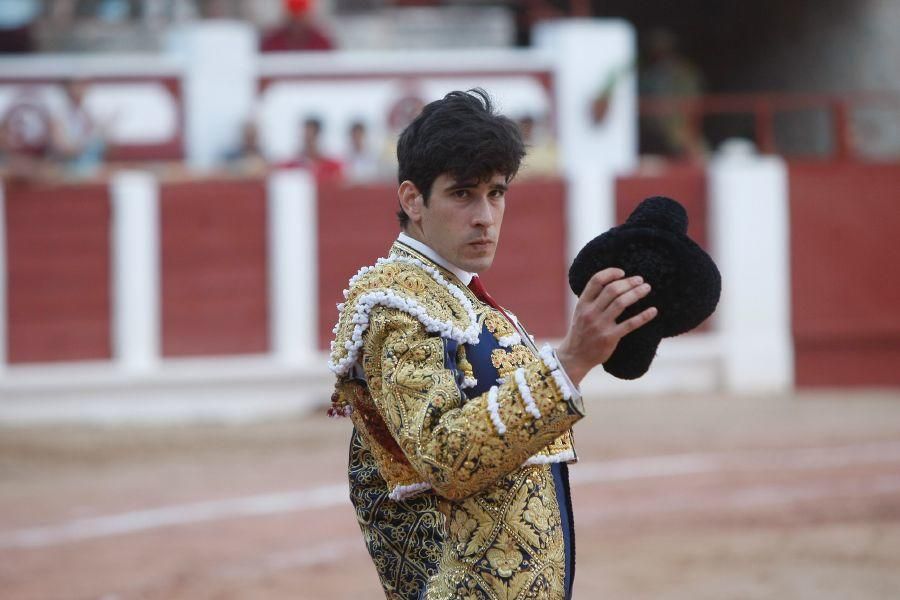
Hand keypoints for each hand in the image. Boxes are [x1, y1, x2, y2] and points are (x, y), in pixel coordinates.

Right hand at [556, 268, 657, 385]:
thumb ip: (592, 299)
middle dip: (628, 282)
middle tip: (640, 280)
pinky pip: (630, 324)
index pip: (596, 281)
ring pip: (621, 303)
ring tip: (646, 288)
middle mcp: (590, 312)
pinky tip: (653, 310)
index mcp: (582, 304)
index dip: (610, 273)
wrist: (575, 356)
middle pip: (612, 290)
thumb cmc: (581, 332)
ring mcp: (600, 325)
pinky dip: (643, 316)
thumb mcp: (580, 312)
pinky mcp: (610, 337)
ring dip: (636, 293)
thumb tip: (613, 283)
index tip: (622, 272)